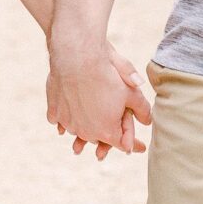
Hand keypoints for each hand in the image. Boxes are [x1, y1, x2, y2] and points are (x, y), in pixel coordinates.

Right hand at [46, 39, 153, 157]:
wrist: (76, 56)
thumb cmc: (106, 74)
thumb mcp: (131, 92)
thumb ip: (142, 109)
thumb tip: (148, 121)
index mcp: (107, 131)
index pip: (122, 144)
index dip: (131, 143)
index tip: (138, 146)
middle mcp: (86, 132)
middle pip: (98, 138)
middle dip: (106, 135)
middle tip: (110, 135)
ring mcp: (68, 122)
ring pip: (77, 130)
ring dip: (83, 127)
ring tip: (85, 128)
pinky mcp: (54, 110)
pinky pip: (58, 121)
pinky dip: (63, 120)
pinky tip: (64, 118)